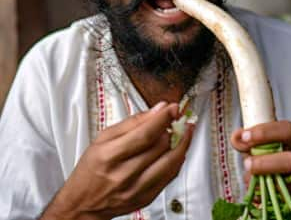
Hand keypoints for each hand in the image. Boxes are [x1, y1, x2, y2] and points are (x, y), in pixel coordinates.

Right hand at [43, 101, 192, 219]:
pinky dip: (177, 160)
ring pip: (171, 162)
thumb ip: (132, 122)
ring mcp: (136, 189)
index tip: (173, 108)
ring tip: (185, 132)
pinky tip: (176, 150)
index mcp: (108, 156)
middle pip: (160, 147)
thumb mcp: (102, 139)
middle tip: (177, 119)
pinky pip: (170, 176)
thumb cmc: (91, 170)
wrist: (83, 204)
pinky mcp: (146, 198)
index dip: (164, 119)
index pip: (145, 134)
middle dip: (174, 128)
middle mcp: (122, 175)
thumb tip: (158, 109)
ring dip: (182, 143)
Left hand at [231, 121, 290, 208]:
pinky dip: (265, 195)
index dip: (266, 132)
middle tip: (247, 163)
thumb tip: (237, 138)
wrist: (287, 186)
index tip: (246, 136)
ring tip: (248, 179)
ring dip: (263, 181)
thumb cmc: (275, 161)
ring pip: (286, 183)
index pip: (288, 131)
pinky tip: (256, 192)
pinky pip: (282, 198)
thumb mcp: (262, 148)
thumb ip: (248, 142)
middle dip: (266, 162)